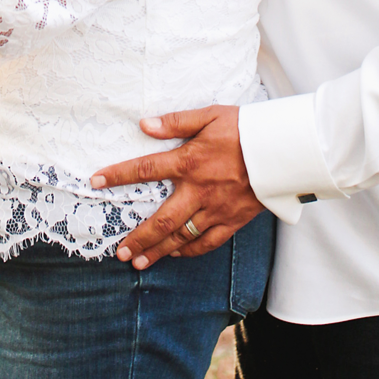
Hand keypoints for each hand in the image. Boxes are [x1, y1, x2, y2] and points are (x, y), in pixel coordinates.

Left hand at [91, 105, 263, 268]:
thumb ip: (177, 122)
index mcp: (190, 161)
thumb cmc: (245, 129)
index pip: (146, 169)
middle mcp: (199, 190)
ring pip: (182, 237)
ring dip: (158, 251)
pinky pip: (207, 242)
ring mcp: (216, 209)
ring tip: (138, 262)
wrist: (282, 150)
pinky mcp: (232, 220)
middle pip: (161, 220)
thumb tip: (145, 124)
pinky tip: (176, 255)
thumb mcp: (210, 116)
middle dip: (138, 238)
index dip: (118, 175)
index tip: (96, 181)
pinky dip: (189, 251)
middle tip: (120, 252)